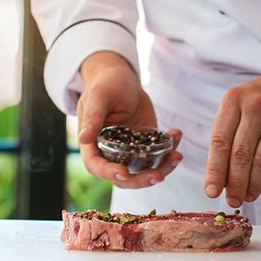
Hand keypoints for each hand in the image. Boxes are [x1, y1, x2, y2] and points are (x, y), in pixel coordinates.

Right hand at [77, 51, 182, 187]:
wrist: (122, 80)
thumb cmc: (105, 85)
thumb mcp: (98, 97)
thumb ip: (92, 117)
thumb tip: (83, 139)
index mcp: (92, 145)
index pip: (96, 166)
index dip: (109, 173)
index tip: (124, 173)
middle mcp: (111, 153)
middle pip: (124, 177)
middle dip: (141, 180)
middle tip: (159, 175)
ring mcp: (130, 151)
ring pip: (144, 170)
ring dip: (162, 169)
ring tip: (176, 156)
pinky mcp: (146, 144)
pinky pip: (159, 154)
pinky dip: (170, 149)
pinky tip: (176, 134)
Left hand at [204, 39, 260, 207]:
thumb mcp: (239, 104)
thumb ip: (228, 135)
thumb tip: (219, 176)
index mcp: (233, 100)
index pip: (219, 142)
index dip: (215, 170)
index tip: (210, 190)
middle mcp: (255, 107)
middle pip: (240, 155)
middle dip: (234, 183)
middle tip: (231, 200)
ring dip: (253, 185)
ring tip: (246, 197)